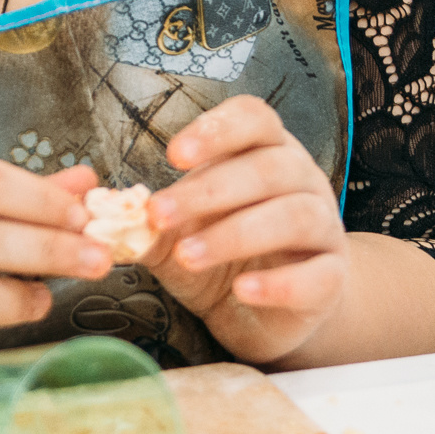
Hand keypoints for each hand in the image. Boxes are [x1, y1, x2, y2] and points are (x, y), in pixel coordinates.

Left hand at [140, 95, 350, 363]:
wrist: (274, 314)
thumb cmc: (227, 258)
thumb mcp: (181, 235)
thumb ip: (150, 223)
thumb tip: (103, 215)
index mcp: (268, 153)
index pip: (254, 119)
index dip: (215, 131)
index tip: (173, 156)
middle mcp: (303, 181)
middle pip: (268, 169)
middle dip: (208, 191)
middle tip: (159, 216)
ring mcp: (324, 229)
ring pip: (293, 217)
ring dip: (235, 234)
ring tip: (186, 257)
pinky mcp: (332, 279)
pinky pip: (315, 275)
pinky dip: (278, 282)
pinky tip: (243, 290)